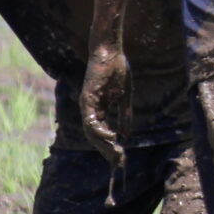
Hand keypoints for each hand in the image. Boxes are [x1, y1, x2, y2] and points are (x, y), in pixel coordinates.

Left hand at [80, 44, 129, 167]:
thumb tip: (126, 135)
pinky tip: (113, 137)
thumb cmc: (117, 69)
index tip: (120, 156)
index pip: (101, 132)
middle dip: (106, 150)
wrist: (109, 51)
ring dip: (103, 144)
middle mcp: (90, 109)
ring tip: (115, 153)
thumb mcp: (125, 97)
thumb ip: (125, 116)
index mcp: (99, 108)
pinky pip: (92, 121)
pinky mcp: (88, 99)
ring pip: (91, 132)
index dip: (110, 145)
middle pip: (95, 136)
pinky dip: (101, 131)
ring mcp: (88, 105)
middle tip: (117, 162)